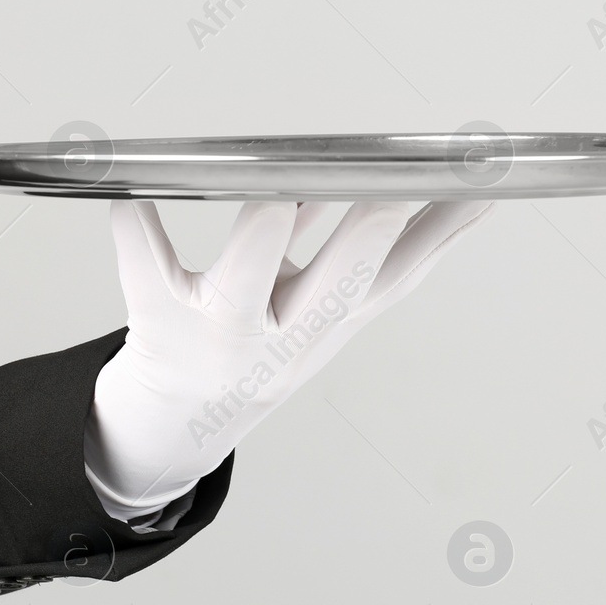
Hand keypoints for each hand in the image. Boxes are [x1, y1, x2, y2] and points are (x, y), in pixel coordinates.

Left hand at [83, 198, 494, 521]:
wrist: (177, 423)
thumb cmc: (255, 348)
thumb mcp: (318, 312)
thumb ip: (354, 246)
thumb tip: (408, 182)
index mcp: (329, 324)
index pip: (398, 276)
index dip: (438, 233)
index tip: (473, 186)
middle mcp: (283, 335)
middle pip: (338, 285)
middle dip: (369, 233)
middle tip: (392, 181)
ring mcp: (222, 332)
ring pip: (245, 281)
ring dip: (262, 226)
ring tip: (277, 183)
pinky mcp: (161, 320)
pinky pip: (144, 268)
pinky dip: (137, 230)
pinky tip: (132, 196)